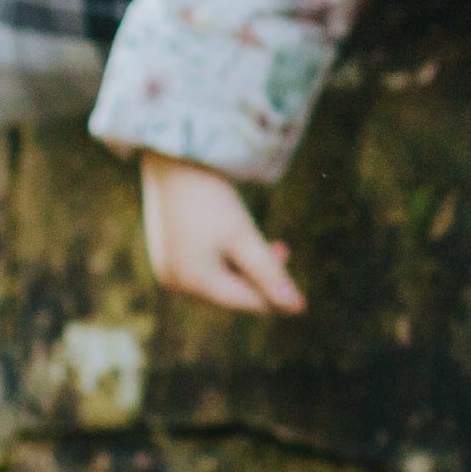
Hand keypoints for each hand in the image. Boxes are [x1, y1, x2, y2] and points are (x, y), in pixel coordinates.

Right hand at [140, 152, 304, 314]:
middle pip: (230, 292)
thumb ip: (269, 273)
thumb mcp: (244, 236)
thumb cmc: (212, 200)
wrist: (173, 162)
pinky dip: (226, 257)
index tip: (303, 299)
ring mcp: (168, 268)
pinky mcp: (167, 252)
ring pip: (219, 279)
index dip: (275, 299)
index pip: (243, 302)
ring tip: (266, 241)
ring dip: (245, 266)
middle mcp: (176, 281)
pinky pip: (204, 267)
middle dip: (260, 276)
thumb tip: (297, 308)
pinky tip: (238, 237)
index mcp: (193, 282)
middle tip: (284, 247)